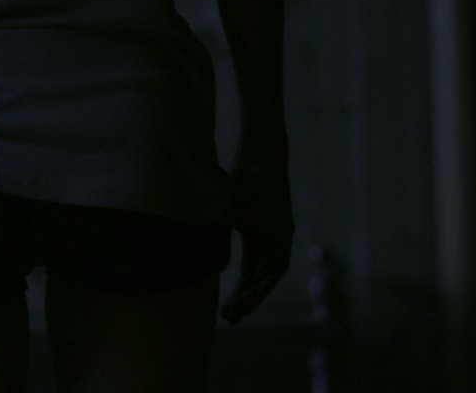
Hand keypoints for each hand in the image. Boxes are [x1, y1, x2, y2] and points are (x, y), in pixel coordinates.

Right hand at [221, 151, 293, 325]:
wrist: (257, 157)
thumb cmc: (235, 180)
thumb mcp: (219, 213)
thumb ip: (213, 235)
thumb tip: (189, 256)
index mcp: (252, 236)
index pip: (246, 273)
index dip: (235, 292)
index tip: (223, 309)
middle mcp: (269, 240)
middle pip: (257, 279)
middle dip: (243, 300)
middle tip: (229, 318)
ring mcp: (280, 238)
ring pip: (269, 277)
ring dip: (254, 296)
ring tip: (237, 311)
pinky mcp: (286, 232)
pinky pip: (278, 265)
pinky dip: (266, 280)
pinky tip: (252, 293)